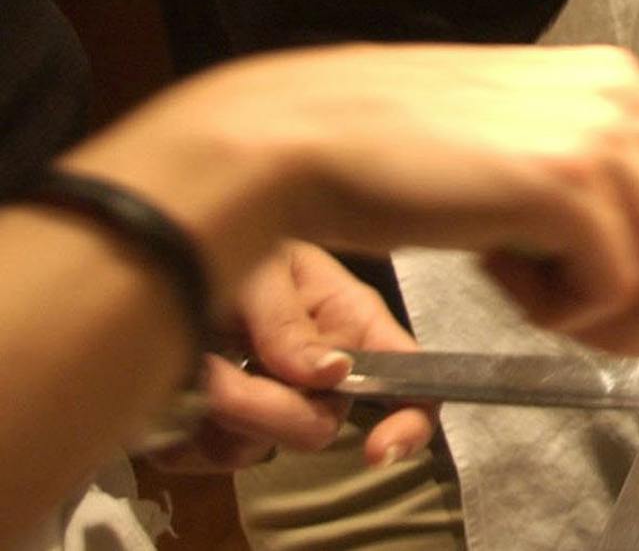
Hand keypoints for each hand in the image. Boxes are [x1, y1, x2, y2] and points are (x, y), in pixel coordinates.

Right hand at [74, 43, 638, 369]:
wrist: (310, 136)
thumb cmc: (402, 160)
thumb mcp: (529, 176)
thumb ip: (611, 219)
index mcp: (624, 88)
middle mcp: (630, 100)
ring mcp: (603, 136)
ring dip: (620, 320)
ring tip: (545, 308)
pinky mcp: (566, 182)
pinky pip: (615, 286)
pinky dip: (567, 314)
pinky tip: (506, 281)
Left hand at [148, 243, 430, 473]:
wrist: (169, 249)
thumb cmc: (237, 239)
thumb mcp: (266, 265)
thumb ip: (288, 319)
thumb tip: (331, 375)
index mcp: (352, 323)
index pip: (409, 376)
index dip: (409, 421)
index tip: (378, 450)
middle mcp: (319, 373)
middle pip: (318, 426)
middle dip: (267, 411)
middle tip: (217, 374)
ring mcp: (268, 404)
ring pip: (257, 449)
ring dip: (216, 417)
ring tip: (191, 364)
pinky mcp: (217, 425)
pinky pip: (205, 459)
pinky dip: (181, 433)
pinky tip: (173, 389)